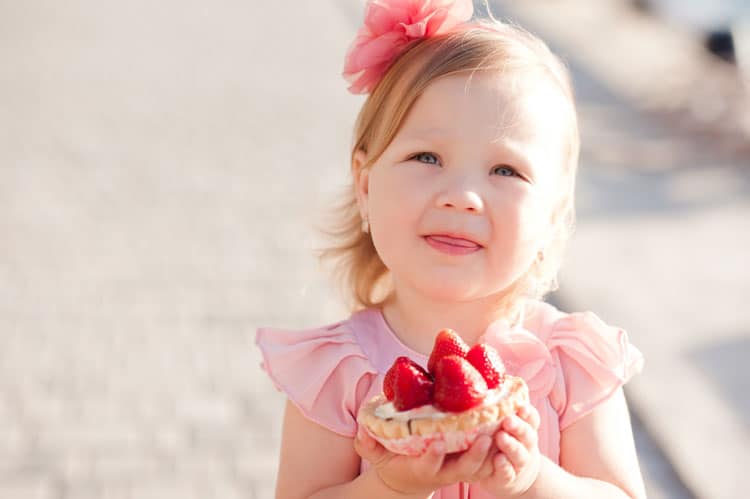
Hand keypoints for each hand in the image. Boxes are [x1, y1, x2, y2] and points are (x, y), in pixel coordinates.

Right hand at [354, 426, 494, 496]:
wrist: (410, 479)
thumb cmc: (393, 462)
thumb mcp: (376, 456)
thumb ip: (368, 444)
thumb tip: (362, 429)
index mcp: (421, 469)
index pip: (429, 465)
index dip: (434, 456)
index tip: (438, 442)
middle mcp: (444, 472)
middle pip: (464, 469)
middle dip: (475, 455)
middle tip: (487, 437)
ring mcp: (460, 469)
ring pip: (481, 466)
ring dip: (495, 452)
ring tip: (505, 429)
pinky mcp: (471, 464)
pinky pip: (490, 459)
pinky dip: (501, 446)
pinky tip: (510, 423)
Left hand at [479, 404, 541, 497]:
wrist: (514, 476)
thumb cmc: (504, 441)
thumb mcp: (506, 425)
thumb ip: (499, 407)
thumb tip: (486, 374)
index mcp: (525, 428)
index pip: (531, 418)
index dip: (527, 412)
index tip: (520, 405)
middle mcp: (526, 445)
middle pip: (528, 435)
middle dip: (519, 427)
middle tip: (507, 420)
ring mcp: (519, 462)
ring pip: (519, 454)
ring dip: (511, 445)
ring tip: (500, 437)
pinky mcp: (509, 478)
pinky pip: (508, 473)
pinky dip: (504, 467)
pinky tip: (498, 460)